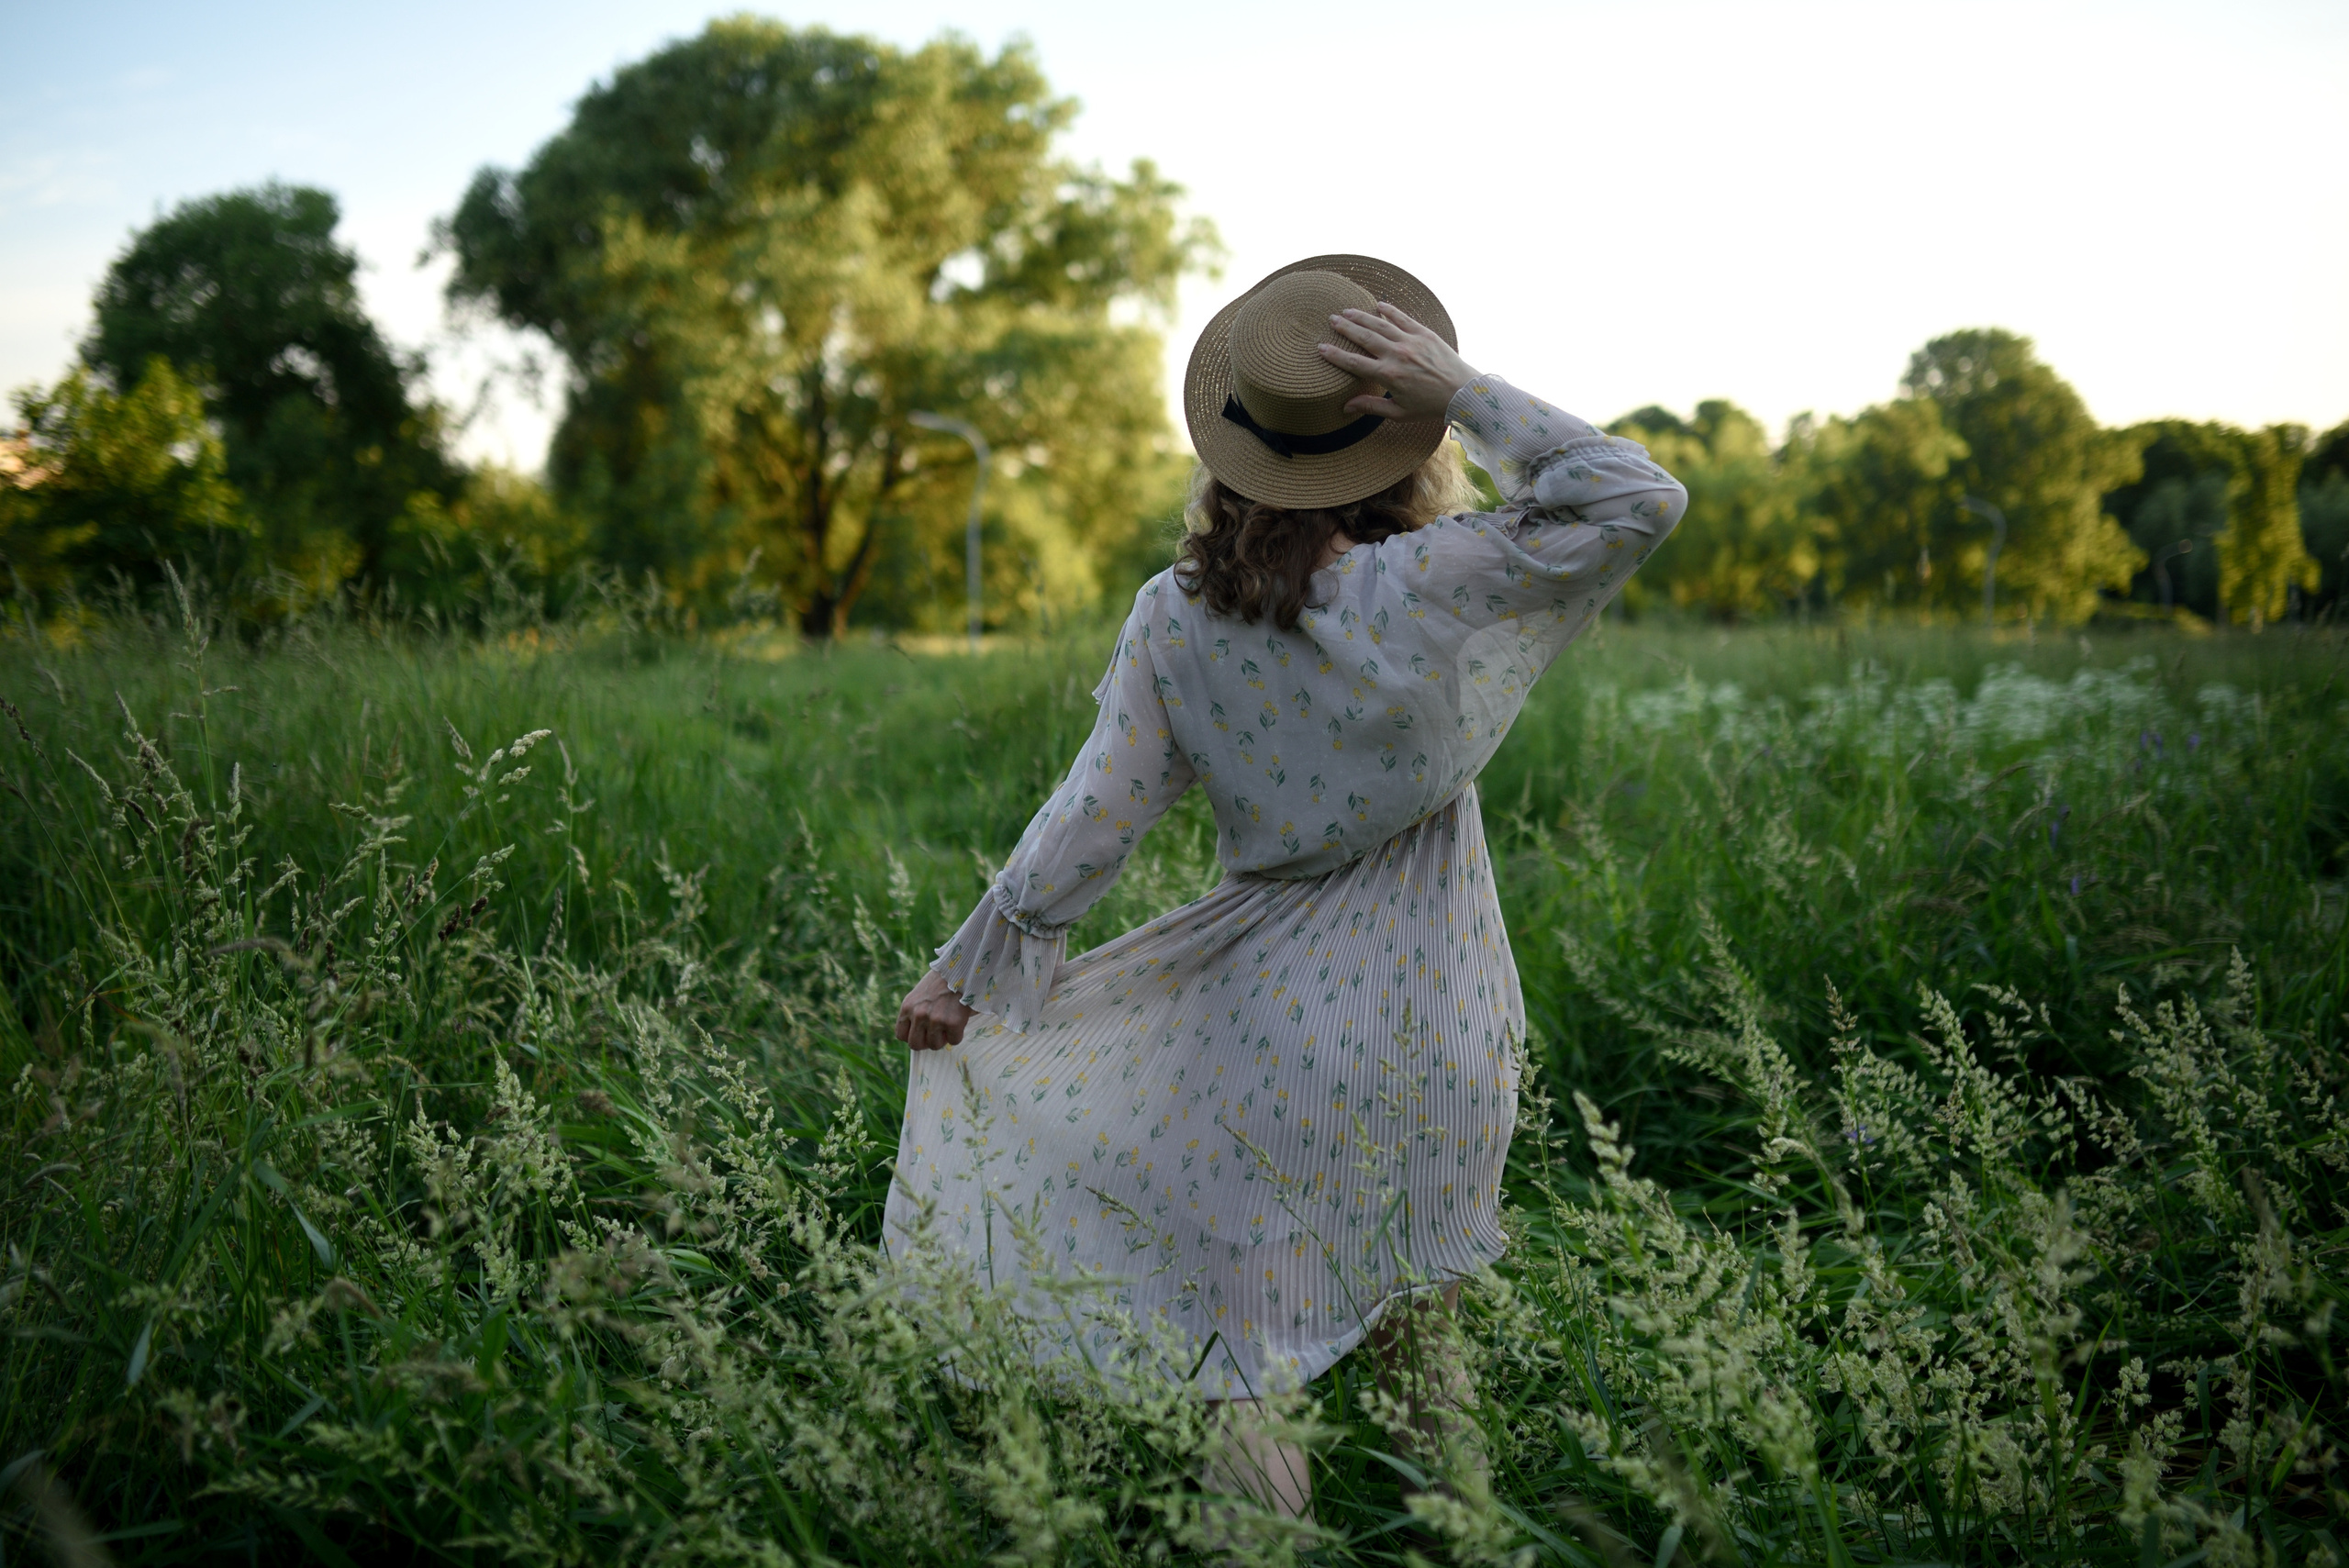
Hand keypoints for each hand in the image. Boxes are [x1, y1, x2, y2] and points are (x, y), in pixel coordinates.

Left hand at [896, 968, 976, 1051]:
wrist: (963, 969)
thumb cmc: (943, 981)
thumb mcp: (920, 994)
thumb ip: (916, 1012)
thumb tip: (920, 1033)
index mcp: (907, 1007)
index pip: (901, 1035)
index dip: (913, 1036)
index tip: (922, 1032)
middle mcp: (918, 1015)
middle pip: (915, 1045)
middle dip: (926, 1041)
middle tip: (937, 1033)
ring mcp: (935, 1020)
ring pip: (935, 1045)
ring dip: (943, 1038)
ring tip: (949, 1024)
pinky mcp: (953, 1023)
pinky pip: (954, 1041)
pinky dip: (958, 1034)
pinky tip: (960, 1020)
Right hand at [1318, 303, 1476, 421]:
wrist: (1463, 393)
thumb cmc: (1430, 406)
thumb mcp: (1399, 412)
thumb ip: (1371, 407)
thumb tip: (1346, 407)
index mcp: (1389, 376)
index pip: (1355, 363)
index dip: (1335, 355)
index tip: (1321, 348)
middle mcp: (1397, 355)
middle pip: (1365, 337)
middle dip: (1346, 328)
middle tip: (1332, 320)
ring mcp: (1411, 341)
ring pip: (1381, 324)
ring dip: (1362, 316)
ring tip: (1347, 310)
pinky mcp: (1424, 333)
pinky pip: (1403, 318)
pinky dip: (1390, 310)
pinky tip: (1379, 305)